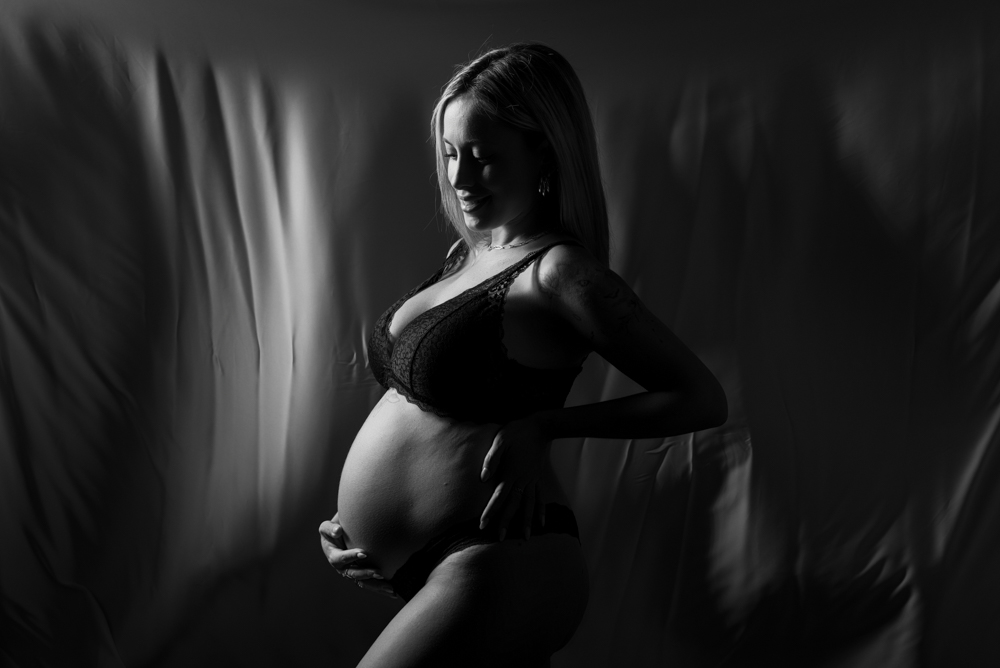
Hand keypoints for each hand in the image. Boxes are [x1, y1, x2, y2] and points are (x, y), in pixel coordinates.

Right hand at [318, 513, 396, 597]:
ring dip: (376, 585)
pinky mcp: (360, 575)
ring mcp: (352, 573)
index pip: (340, 558)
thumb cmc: (333, 531)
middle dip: (366, 574)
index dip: (351, 556)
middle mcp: (342, 568)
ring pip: (363, 582)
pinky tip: (393, 592)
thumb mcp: (326, 528)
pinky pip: (370, 583)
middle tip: (379, 573)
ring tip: (390, 588)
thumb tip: (338, 530)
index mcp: (333, 556)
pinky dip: (380, 588)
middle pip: (353, 574)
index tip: (364, 553)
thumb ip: (330, 528)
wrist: (338, 537)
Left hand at [479, 416, 551, 540]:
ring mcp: (532, 480)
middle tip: (500, 538)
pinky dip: (541, 510)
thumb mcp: (501, 440)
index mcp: (511, 472)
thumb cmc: (517, 431)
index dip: (490, 511)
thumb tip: (483, 478)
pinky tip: (542, 522)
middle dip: (506, 522)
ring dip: (527, 521)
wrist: (540, 427)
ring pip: (529, 504)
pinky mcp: (538, 477)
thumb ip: (492, 458)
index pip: (499, 496)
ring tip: (525, 537)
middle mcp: (523, 479)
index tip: (483, 525)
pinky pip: (540, 497)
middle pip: (514, 505)